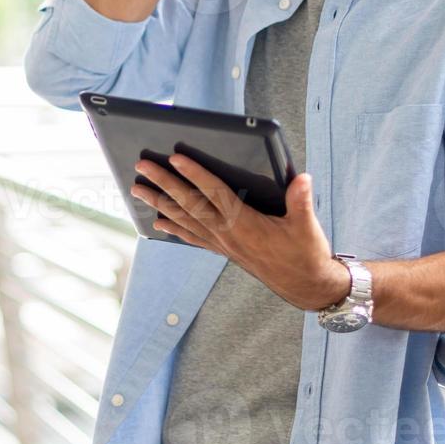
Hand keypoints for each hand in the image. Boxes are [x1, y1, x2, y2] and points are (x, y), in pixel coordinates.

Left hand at [130, 154, 350, 310]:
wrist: (305, 285)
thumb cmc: (305, 254)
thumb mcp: (306, 225)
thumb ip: (301, 200)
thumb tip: (302, 178)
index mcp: (244, 223)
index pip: (214, 192)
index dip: (195, 174)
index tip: (175, 158)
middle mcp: (226, 233)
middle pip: (189, 203)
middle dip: (164, 183)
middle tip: (142, 167)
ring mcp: (222, 243)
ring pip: (185, 220)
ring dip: (160, 203)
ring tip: (138, 190)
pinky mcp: (224, 251)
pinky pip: (193, 237)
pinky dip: (174, 228)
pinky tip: (158, 223)